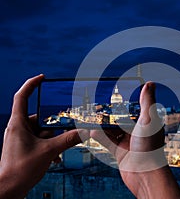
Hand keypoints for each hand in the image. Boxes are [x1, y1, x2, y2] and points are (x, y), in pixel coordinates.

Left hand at [0, 75, 88, 198]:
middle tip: (63, 130)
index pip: (22, 97)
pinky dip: (48, 146)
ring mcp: (21, 138)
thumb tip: (84, 132)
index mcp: (18, 124)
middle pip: (39, 117)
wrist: (8, 190)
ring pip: (41, 131)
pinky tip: (53, 157)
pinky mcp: (24, 147)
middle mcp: (18, 128)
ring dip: (52, 140)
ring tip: (56, 151)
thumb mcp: (49, 151)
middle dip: (53, 126)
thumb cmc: (19, 170)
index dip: (31, 84)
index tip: (42, 78)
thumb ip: (68, 140)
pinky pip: (40, 141)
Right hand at [91, 82, 179, 197]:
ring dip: (103, 126)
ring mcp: (129, 144)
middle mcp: (138, 134)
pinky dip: (100, 137)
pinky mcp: (121, 154)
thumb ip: (147, 102)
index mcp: (147, 125)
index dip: (126, 103)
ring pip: (113, 132)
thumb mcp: (148, 119)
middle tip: (99, 105)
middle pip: (122, 121)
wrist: (145, 174)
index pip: (135, 111)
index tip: (116, 94)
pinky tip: (90, 131)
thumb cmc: (150, 147)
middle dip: (111, 115)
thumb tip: (150, 82)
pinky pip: (108, 143)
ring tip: (92, 116)